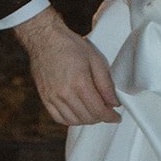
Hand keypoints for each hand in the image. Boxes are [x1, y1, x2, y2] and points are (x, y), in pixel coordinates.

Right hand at [15, 5, 120, 126]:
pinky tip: (78, 113)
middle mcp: (64, 93)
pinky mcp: (44, 98)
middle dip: (100, 118)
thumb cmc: (71, 46)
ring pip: (73, 120)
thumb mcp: (96, 60)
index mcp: (79, 83)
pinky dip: (71, 120)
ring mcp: (52, 97)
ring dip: (87, 120)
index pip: (98, 110)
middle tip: (107, 111)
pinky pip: (58, 118)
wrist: (46, 40)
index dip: (110, 117)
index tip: (116, 117)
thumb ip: (106, 84)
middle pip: (87, 117)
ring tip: (94, 112)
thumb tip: (114, 103)